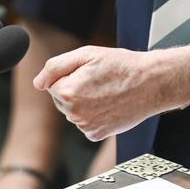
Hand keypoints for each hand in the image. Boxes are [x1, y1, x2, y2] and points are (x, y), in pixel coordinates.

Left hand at [33, 45, 189, 141]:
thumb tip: (38, 82)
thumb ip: (55, 67)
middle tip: (98, 80)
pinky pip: (85, 123)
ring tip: (106, 91)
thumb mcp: (86, 54)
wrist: (151, 83)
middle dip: (75, 88)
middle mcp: (75, 113)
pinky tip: (108, 104)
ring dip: (84, 101)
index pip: (52, 84)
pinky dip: (93, 114)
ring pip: (73, 111)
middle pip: (61, 99)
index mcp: (68, 92)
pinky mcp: (96, 134)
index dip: (70, 74)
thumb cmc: (122, 66)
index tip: (89, 71)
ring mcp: (86, 126)